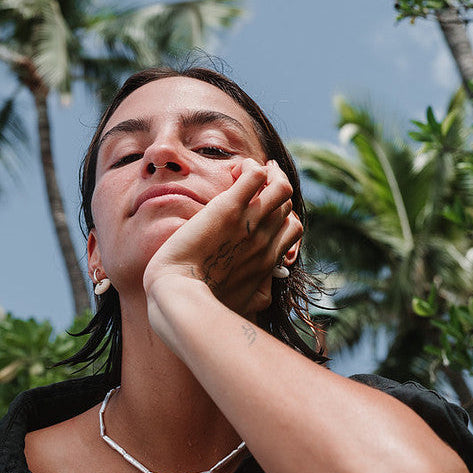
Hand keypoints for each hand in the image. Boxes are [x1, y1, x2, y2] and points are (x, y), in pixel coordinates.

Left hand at [143, 159, 301, 317]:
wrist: (180, 294)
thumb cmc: (203, 303)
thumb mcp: (242, 305)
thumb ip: (258, 296)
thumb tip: (266, 296)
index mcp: (267, 261)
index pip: (291, 228)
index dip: (282, 214)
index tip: (264, 207)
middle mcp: (265, 240)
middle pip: (286, 204)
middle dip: (274, 186)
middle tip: (258, 177)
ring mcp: (250, 222)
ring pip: (280, 186)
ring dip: (268, 173)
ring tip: (246, 171)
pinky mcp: (228, 208)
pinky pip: (254, 175)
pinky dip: (249, 168)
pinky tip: (233, 172)